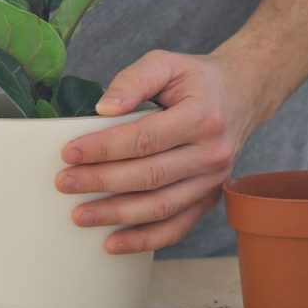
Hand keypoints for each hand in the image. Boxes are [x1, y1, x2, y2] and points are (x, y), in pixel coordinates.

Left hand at [55, 50, 264, 253]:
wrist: (242, 96)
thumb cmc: (197, 80)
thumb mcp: (167, 63)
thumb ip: (134, 80)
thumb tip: (102, 109)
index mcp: (202, 116)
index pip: (145, 138)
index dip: (104, 148)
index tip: (69, 153)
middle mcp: (212, 153)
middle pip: (149, 176)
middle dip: (101, 182)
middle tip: (64, 183)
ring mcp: (212, 181)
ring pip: (160, 206)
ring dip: (117, 215)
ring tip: (80, 215)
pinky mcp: (208, 199)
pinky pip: (176, 227)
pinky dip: (144, 240)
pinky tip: (112, 243)